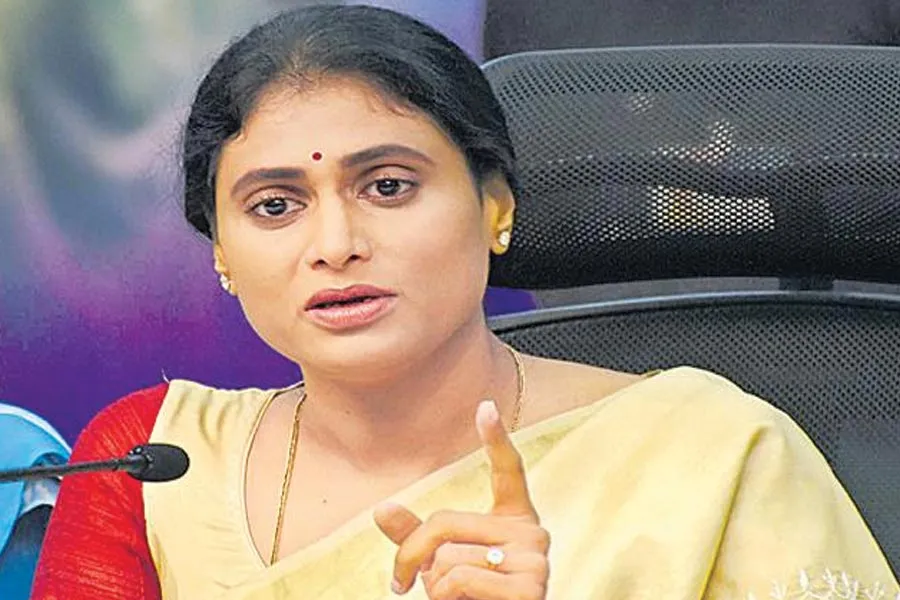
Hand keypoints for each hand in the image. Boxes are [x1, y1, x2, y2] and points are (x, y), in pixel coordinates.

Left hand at [373, 400, 549, 598]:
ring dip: (435, 588)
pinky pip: (462, 579)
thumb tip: (381, 508)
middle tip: (401, 585)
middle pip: (445, 524)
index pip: (508, 471)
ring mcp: (536, 560)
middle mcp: (532, 533)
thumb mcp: (439, 565)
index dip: (496, 439)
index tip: (485, 405)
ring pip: (448, 558)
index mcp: (515, 519)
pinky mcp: (531, 588)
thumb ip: (416, 537)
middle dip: (411, 557)